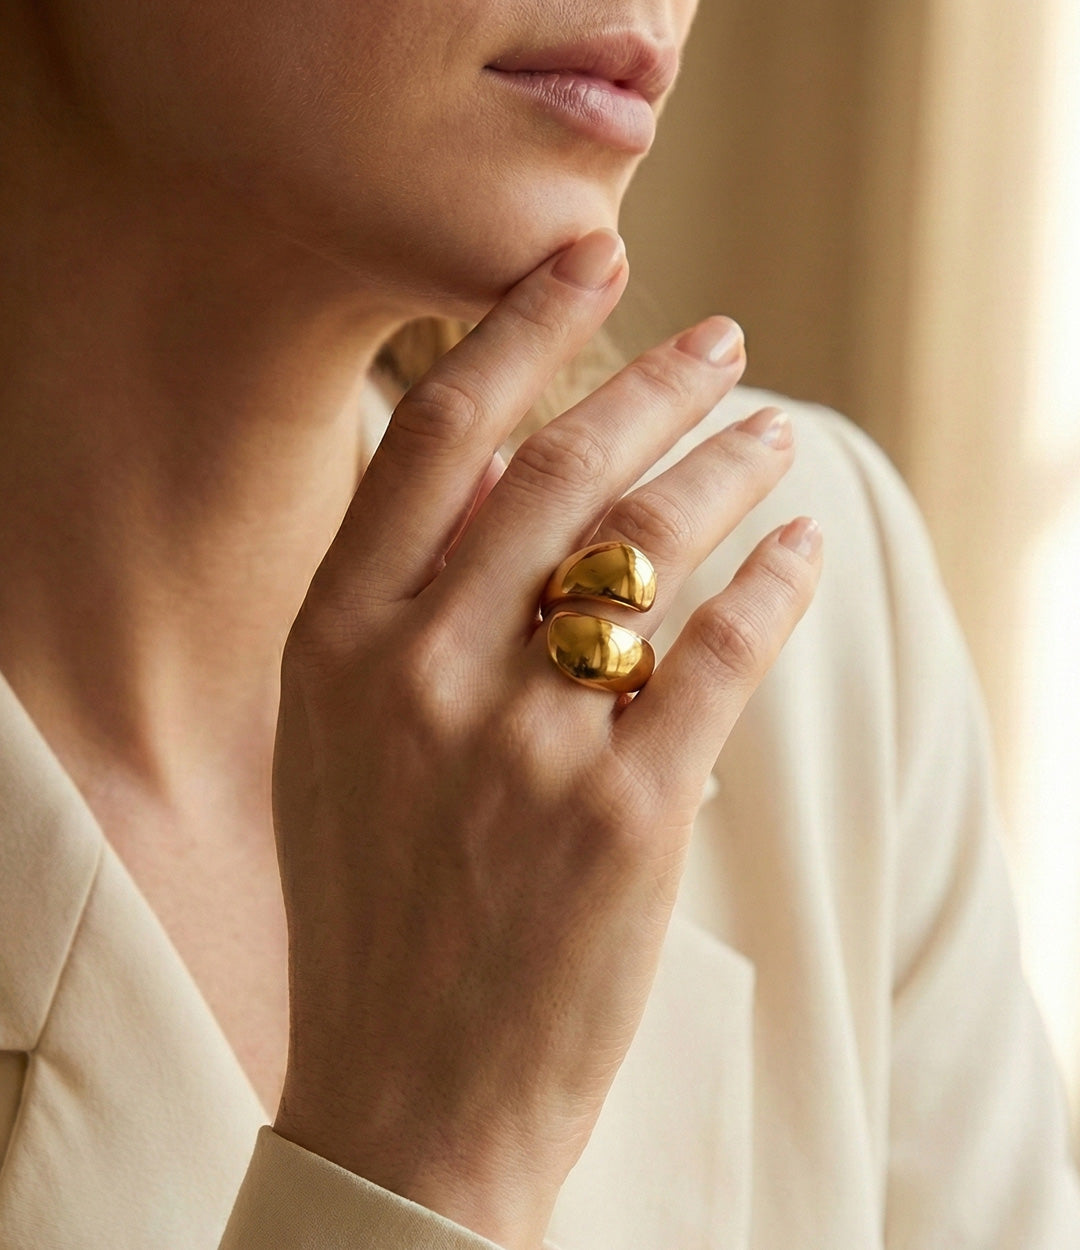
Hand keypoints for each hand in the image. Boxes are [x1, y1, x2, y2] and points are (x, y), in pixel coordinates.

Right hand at [271, 229, 820, 1249]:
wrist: (410, 1088)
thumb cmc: (375, 904)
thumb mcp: (337, 741)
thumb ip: (400, 607)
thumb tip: (498, 479)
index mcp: (339, 640)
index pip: (439, 434)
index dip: (522, 327)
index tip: (588, 258)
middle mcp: (422, 673)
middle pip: (560, 468)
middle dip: (652, 380)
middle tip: (721, 339)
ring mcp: (524, 745)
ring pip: (647, 547)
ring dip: (725, 468)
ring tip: (773, 436)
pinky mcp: (625, 816)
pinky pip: (722, 657)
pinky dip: (775, 586)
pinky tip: (802, 550)